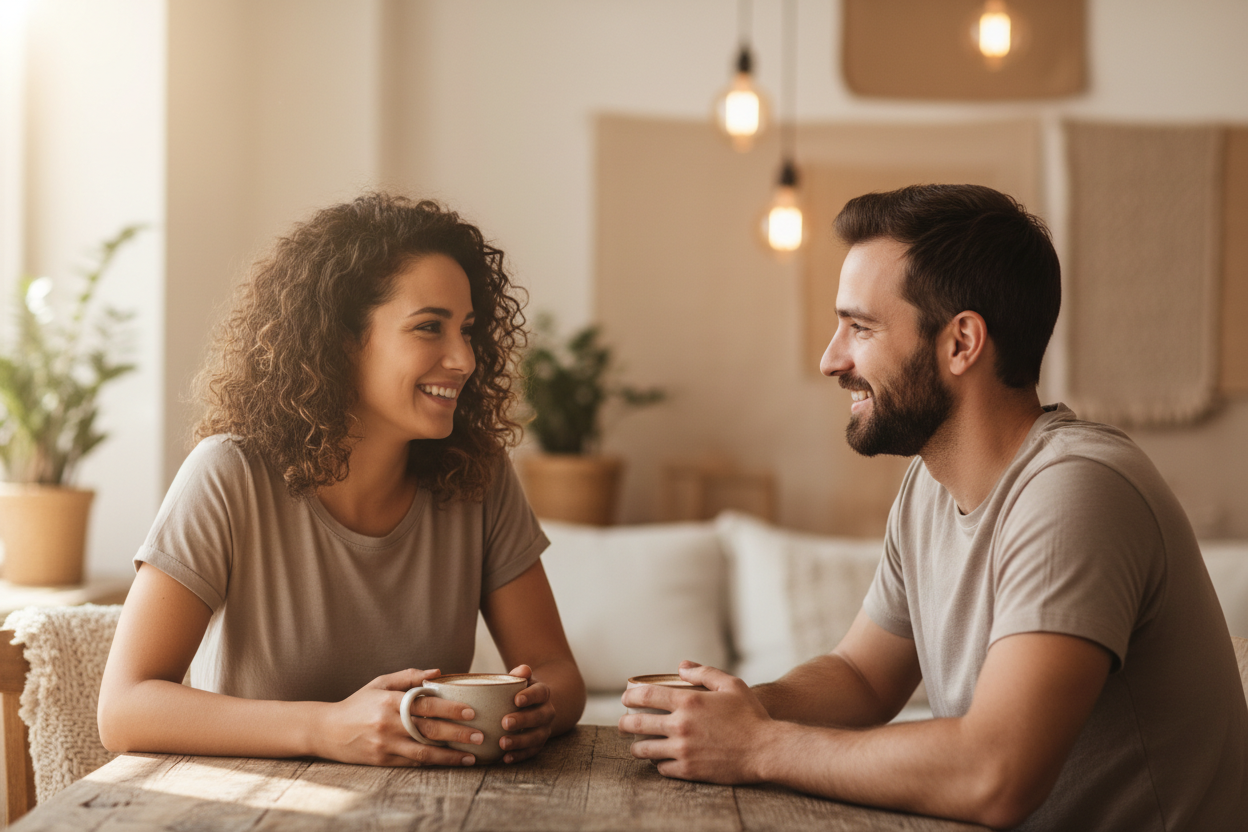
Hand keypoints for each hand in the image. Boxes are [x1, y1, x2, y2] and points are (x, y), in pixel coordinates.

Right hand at [314, 669, 483, 766]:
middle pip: (429, 730)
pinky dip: (432, 763)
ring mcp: (385, 745)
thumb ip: (409, 677)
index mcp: (390, 701)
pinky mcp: (382, 761)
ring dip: (450, 756)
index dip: (451, 709)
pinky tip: (449, 762)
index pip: (426, 705)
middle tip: (480, 735)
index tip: (472, 712)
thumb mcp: (380, 683)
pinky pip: (412, 763)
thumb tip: (439, 672)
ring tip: (471, 757)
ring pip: (424, 752)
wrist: (327, 730)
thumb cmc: (358, 703)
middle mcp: (388, 724)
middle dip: (458, 734)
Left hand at [498, 664, 555, 763]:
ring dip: (520, 741)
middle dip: (523, 721)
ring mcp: (544, 729)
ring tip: (503, 743)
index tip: (516, 700)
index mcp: (543, 693)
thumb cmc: (523, 690)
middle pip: (539, 717)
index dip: (530, 697)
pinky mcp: (539, 743)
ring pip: (537, 737)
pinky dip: (519, 756)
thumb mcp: (524, 680)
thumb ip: (521, 674)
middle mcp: (547, 712)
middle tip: (505, 722)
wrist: (539, 705)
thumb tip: (522, 670)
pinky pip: (532, 752)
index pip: (540, 693)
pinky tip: (505, 758)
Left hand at [618, 661, 772, 783]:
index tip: (625, 698)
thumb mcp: (731, 685)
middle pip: (636, 724)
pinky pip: (661, 768)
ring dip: (637, 746)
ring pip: (644, 749)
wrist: (766, 750)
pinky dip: (658, 763)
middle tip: (623, 723)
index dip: (630, 696)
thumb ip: (704, 673)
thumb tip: (681, 667)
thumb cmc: (750, 715)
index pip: (645, 696)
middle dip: (624, 723)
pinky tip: (660, 759)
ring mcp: (682, 750)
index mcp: (688, 701)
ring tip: (637, 745)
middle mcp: (680, 725)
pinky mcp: (688, 770)